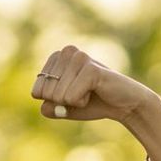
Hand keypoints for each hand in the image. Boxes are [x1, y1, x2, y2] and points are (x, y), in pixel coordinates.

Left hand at [32, 45, 159, 125]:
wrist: (124, 104)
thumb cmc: (92, 103)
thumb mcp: (63, 108)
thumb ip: (49, 108)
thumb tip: (44, 105)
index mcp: (56, 58)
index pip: (36, 92)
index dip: (54, 102)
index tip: (72, 95)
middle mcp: (66, 52)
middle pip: (46, 94)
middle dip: (64, 102)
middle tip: (83, 94)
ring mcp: (79, 57)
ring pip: (58, 96)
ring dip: (75, 102)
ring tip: (90, 92)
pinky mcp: (90, 68)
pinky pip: (70, 98)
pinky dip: (82, 102)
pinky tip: (95, 92)